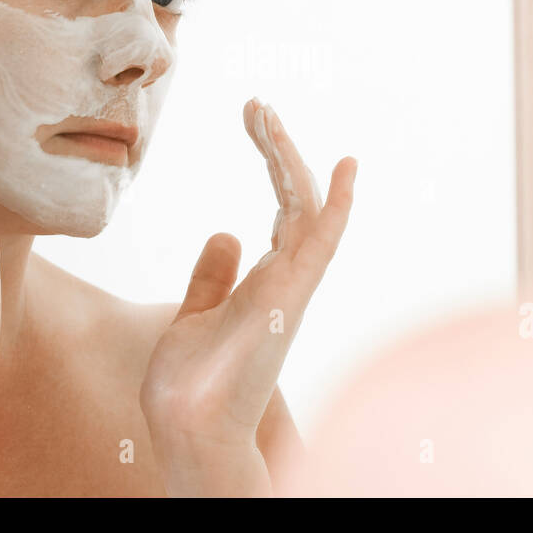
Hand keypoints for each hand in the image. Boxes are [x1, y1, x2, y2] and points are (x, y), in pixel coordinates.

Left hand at [140, 99, 355, 492]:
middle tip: (254, 105)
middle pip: (295, 199)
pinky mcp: (290, 296)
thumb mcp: (192, 315)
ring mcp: (292, 287)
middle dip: (278, 149)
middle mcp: (286, 279)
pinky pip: (322, 242)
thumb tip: (225, 233)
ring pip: (304, 208)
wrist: (188, 427)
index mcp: (266, 282)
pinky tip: (343, 167)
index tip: (260, 121)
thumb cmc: (190, 384)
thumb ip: (212, 277)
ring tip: (263, 112)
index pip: (282, 212)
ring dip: (287, 158)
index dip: (276, 165)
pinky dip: (337, 204)